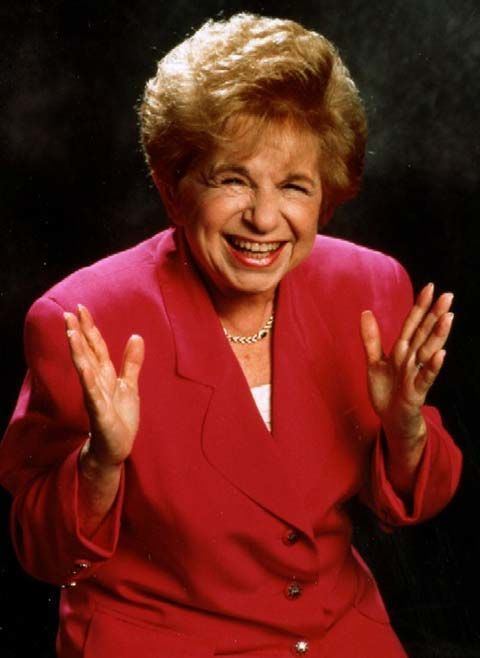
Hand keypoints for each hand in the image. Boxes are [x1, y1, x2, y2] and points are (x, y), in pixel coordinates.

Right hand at [64, 305, 144, 467]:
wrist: (116, 448)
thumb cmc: (120, 418)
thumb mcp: (130, 385)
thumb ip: (131, 362)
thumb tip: (136, 336)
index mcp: (105, 375)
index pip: (96, 347)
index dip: (89, 328)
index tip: (81, 308)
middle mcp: (97, 382)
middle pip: (87, 354)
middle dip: (78, 334)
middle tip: (68, 314)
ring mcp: (97, 397)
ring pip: (85, 370)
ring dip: (78, 352)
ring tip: (72, 333)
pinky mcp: (100, 413)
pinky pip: (93, 395)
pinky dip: (89, 381)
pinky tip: (84, 368)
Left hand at [360, 283, 453, 447]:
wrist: (391, 420)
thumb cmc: (387, 391)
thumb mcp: (374, 362)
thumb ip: (371, 338)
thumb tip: (365, 312)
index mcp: (403, 350)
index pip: (412, 324)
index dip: (420, 307)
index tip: (429, 287)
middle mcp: (412, 359)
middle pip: (424, 334)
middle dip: (435, 315)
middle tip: (448, 295)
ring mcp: (416, 375)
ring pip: (428, 352)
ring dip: (438, 335)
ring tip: (448, 317)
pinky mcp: (416, 393)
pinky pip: (425, 378)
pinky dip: (433, 366)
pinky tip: (441, 354)